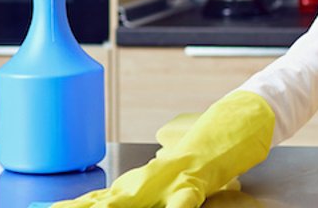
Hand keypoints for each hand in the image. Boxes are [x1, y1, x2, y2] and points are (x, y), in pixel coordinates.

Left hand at [52, 90, 274, 207]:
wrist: (241, 118)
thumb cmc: (212, 146)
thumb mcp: (180, 167)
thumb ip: (163, 175)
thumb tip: (145, 172)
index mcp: (145, 178)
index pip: (102, 197)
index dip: (75, 204)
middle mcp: (151, 178)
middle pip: (108, 199)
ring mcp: (172, 176)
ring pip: (133, 199)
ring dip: (110, 207)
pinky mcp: (197, 178)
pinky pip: (182, 201)